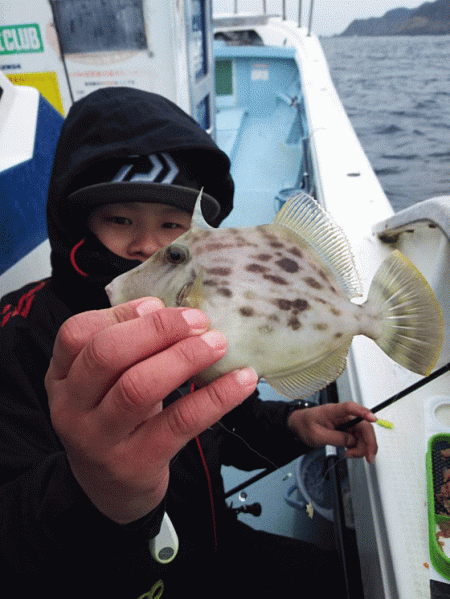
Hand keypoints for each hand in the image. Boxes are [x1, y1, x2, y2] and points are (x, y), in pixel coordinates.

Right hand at [45, 298, 257, 523]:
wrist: (111, 491)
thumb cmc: (114, 420)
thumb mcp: (105, 384)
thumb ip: (126, 346)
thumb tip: (166, 310)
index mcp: (62, 378)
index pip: (77, 333)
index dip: (121, 313)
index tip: (160, 305)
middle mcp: (72, 408)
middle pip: (107, 354)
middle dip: (158, 329)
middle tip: (199, 321)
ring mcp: (100, 440)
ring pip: (139, 387)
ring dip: (185, 357)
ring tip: (218, 344)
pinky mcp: (137, 464)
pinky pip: (180, 422)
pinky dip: (216, 397)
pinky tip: (242, 380)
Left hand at [287, 401, 377, 463]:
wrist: (299, 425)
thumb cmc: (305, 425)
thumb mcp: (317, 435)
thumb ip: (335, 438)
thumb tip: (352, 442)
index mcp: (333, 411)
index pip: (350, 407)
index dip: (363, 412)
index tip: (373, 419)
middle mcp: (343, 415)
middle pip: (363, 425)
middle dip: (369, 442)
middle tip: (369, 457)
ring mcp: (347, 423)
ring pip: (363, 434)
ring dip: (362, 448)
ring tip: (350, 455)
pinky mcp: (347, 430)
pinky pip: (358, 439)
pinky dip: (358, 448)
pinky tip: (350, 453)